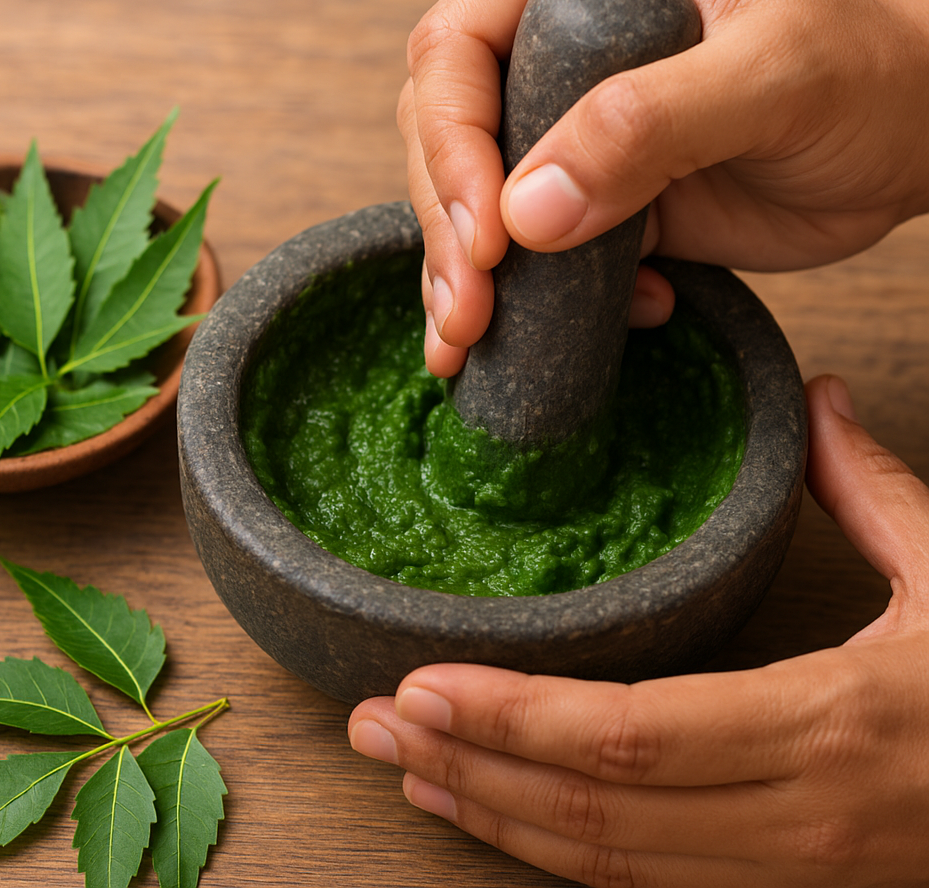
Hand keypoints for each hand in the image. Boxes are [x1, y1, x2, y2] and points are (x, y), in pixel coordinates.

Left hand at [349, 375, 928, 886]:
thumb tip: (818, 405)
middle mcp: (794, 819)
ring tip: (407, 766)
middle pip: (591, 810)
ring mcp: (792, 873)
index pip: (624, 737)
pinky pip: (648, 882)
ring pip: (607, 864)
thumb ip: (873, 490)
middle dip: (468, 768)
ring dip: (493, 815)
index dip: (510, 720)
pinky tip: (497, 810)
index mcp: (825, 725)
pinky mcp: (791, 887)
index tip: (419, 684)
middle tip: (370, 723)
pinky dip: (555, 849)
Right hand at [405, 0, 928, 374]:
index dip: (453, 141)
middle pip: (444, 126)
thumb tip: (526, 211)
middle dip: (450, 224)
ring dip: (463, 274)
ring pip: (470, 195)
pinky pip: (523, 247)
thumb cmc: (863, 74)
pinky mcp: (587, 190)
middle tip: (471, 309)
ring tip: (470, 339)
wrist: (903, 141)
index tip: (492, 233)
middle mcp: (557, 37)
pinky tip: (571, 332)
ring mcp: (566, 120)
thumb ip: (649, 125)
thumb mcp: (774, 75)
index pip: (459, 44)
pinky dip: (521, 301)